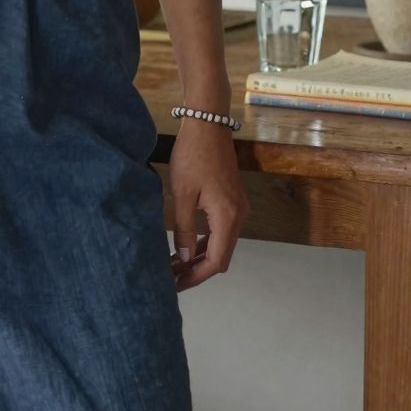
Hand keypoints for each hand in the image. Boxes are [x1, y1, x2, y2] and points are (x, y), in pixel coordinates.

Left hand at [165, 118, 247, 291]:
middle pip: (221, 256)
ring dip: (199, 257)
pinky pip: (221, 231)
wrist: (208, 126)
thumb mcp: (182, 195)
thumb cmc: (192, 157)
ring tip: (174, 267)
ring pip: (221, 245)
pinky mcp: (232, 201)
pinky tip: (185, 248)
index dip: (196, 276)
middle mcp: (238, 216)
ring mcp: (238, 208)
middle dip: (197, 270)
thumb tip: (183, 259)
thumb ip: (183, 229)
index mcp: (227, 217)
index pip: (216, 260)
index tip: (176, 285)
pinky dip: (204, 242)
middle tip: (171, 279)